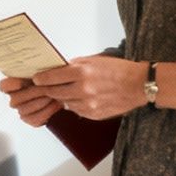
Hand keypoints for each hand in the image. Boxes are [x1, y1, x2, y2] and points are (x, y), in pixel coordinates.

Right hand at [0, 76, 61, 127]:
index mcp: (15, 83)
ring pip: (24, 110)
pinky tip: (55, 104)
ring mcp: (22, 109)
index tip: (19, 83)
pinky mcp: (31, 119)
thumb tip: (36, 74)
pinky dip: (47, 112)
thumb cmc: (53, 79)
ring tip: (54, 95)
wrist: (65, 91)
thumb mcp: (46, 71)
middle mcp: (15, 97)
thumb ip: (38, 71)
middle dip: (32, 94)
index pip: (4, 86)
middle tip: (46, 88)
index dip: (9, 85)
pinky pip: (34, 119)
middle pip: (14, 100)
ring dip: (41, 102)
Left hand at [30, 56, 147, 120]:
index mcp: (82, 73)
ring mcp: (88, 104)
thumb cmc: (118, 70)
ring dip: (63, 97)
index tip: (36, 79)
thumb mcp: (94, 61)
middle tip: (45, 87)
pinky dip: (75, 105)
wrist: (138, 85)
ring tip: (69, 91)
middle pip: (54, 92)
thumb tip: (59, 69)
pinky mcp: (93, 114)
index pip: (52, 77)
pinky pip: (76, 110)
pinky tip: (81, 98)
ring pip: (64, 103)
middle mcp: (83, 89)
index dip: (41, 79)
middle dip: (49, 89)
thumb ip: (75, 65)